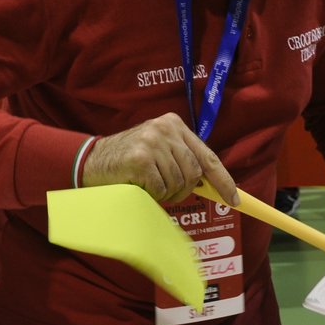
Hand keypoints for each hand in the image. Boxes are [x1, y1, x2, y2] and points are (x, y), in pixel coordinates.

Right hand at [83, 112, 237, 203]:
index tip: (233, 199)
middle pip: (194, 173)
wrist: (91, 160)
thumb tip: (211, 183)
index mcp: (174, 124)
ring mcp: (153, 142)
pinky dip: (153, 194)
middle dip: (183, 190)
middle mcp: (165, 129)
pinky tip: (139, 185)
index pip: (208, 156)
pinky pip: (161, 189)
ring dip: (166, 193)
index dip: (223, 180)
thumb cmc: (129, 161)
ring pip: (178, 183)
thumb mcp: (159, 150)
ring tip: (149, 184)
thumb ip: (183, 159)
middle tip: (165, 191)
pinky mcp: (141, 159)